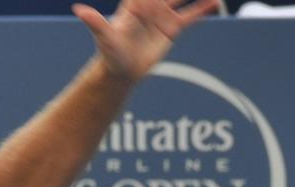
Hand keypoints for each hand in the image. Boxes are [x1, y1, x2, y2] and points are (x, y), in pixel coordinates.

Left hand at [72, 0, 219, 82]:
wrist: (122, 72)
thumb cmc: (110, 53)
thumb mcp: (104, 37)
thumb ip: (95, 22)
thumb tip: (78, 9)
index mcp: (135, 2)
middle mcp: (150, 4)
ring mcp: (162, 15)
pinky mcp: (172, 29)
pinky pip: (190, 15)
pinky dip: (202, 9)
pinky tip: (215, 2)